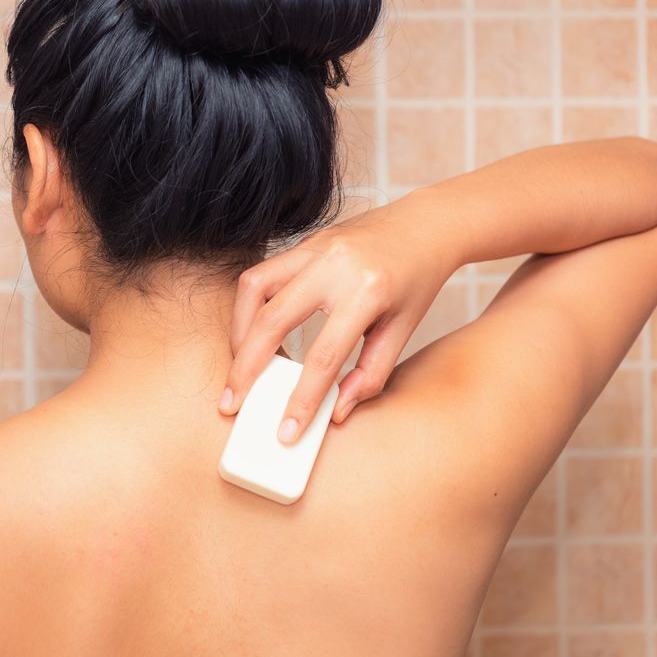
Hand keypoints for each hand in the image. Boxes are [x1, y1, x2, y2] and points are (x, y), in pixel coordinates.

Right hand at [218, 188, 460, 442]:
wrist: (425, 224)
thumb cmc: (417, 281)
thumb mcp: (403, 330)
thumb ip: (371, 373)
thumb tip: (335, 412)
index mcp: (368, 291)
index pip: (323, 356)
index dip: (302, 399)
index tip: (286, 433)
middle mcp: (334, 265)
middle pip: (272, 319)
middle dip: (246, 367)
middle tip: (231, 404)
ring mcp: (313, 248)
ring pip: (253, 288)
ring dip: (239, 331)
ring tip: (241, 367)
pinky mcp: (302, 243)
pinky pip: (261, 274)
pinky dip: (250, 307)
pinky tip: (255, 334)